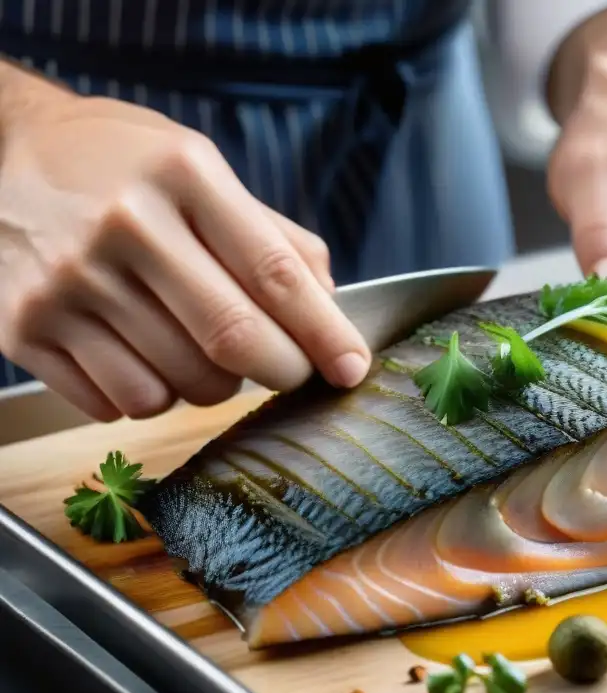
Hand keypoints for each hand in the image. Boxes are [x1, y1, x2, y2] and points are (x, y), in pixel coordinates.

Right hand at [0, 64, 370, 421]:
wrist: (2, 155)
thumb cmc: (122, 167)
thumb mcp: (201, 170)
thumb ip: (271, 236)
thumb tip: (328, 305)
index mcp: (182, 176)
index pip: (273, 274)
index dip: (325, 333)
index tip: (352, 367)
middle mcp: (122, 226)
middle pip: (232, 340)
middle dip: (283, 371)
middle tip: (290, 370)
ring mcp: (66, 282)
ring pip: (177, 387)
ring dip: (211, 388)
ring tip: (197, 349)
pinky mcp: (23, 329)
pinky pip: (119, 404)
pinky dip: (149, 395)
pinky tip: (141, 355)